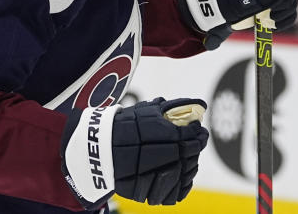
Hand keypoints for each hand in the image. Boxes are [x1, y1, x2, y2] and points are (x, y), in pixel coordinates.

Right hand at [60, 98, 207, 208]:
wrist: (98, 146)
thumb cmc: (124, 125)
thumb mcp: (147, 111)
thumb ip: (173, 108)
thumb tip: (198, 105)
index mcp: (165, 134)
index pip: (192, 135)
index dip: (198, 133)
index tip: (199, 131)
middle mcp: (164, 156)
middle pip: (190, 154)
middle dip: (194, 148)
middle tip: (194, 143)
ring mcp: (157, 175)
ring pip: (185, 173)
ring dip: (189, 165)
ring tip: (186, 158)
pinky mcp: (150, 191)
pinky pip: (175, 192)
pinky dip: (181, 184)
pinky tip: (180, 175)